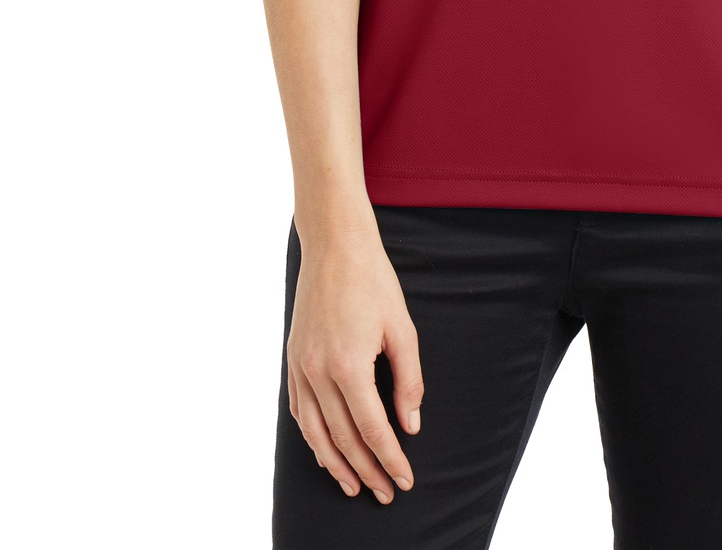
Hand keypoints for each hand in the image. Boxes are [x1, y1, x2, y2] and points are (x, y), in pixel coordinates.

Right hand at [287, 219, 424, 503]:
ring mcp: (301, 367)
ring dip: (336, 464)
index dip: (390, 459)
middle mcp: (319, 373)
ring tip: (354, 485)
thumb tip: (411, 425)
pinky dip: (312, 437)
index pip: (372, 429)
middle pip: (344, 438)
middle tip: (386, 492)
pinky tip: (325, 451)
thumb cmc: (374, 282)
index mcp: (349, 366)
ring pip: (316, 433)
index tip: (405, 480)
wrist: (334, 246)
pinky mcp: (293, 359)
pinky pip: (300, 411)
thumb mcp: (402, 329)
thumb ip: (408, 380)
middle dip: (367, 470)